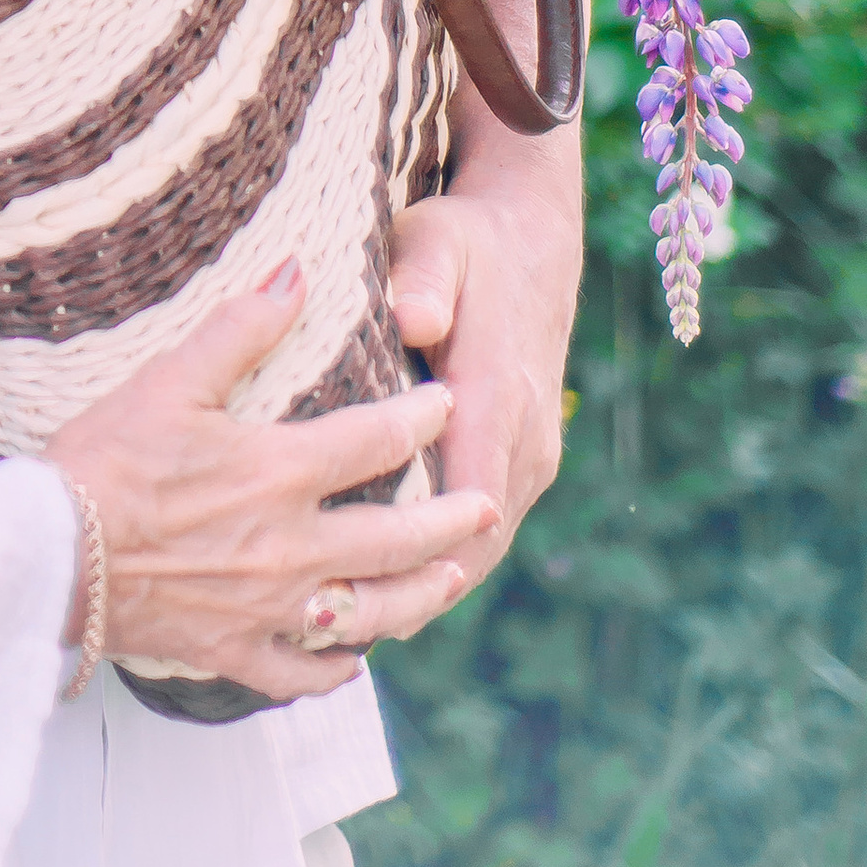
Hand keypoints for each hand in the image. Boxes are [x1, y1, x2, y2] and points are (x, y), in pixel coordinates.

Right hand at [47, 269, 501, 700]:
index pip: (373, 440)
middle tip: (487, 505)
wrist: (47, 556)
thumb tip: (295, 273)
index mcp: (277, 472)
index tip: (447, 402)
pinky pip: (301, 671)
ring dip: (418, 596)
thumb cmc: (101, 462)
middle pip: (395, 538)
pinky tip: (354, 659)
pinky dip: (335, 668)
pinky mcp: (233, 650)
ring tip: (451, 579)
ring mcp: (266, 606)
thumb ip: (240, 330)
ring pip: (369, 613)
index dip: (419, 418)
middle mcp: (289, 546)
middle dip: (450, 519)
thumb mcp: (169, 381)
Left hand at [388, 0, 585, 595]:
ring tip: (349, 626)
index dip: (417, 557)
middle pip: (474, 543)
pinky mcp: (522, 457)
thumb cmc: (465, 241)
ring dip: (426, 585)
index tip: (359, 591)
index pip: (465, 499)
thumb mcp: (436, 242)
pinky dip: (442, 560)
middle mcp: (523, 437)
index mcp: (495, 395)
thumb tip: (411, 318)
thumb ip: (423, 282)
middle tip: (335, 629)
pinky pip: (484, 525)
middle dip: (410, 593)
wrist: (531, 237)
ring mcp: (529, 453)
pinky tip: (385, 586)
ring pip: (481, 544)